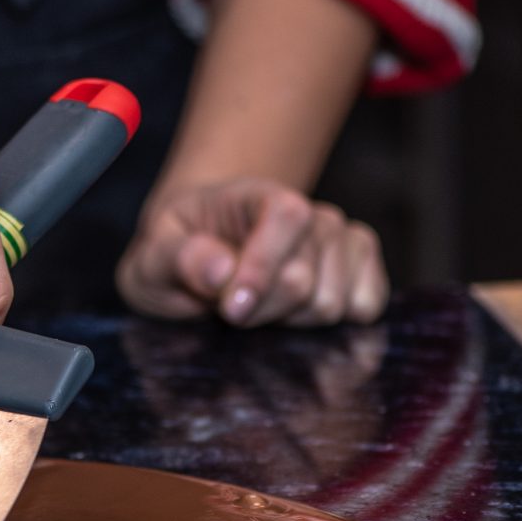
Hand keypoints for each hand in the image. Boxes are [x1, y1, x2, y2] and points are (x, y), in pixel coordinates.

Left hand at [116, 179, 387, 327]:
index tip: (229, 309)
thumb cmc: (178, 254)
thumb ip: (179, 258)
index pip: (288, 218)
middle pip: (304, 279)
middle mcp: (313, 214)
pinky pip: (367, 308)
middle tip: (229, 309)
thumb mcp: (154, 255)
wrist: (202, 260)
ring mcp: (342, 241)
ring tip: (260, 307)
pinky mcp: (362, 271)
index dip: (262, 269)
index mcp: (260, 194)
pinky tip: (294, 315)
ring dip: (289, 321)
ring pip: (332, 303)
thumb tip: (220, 272)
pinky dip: (332, 326)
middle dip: (261, 309)